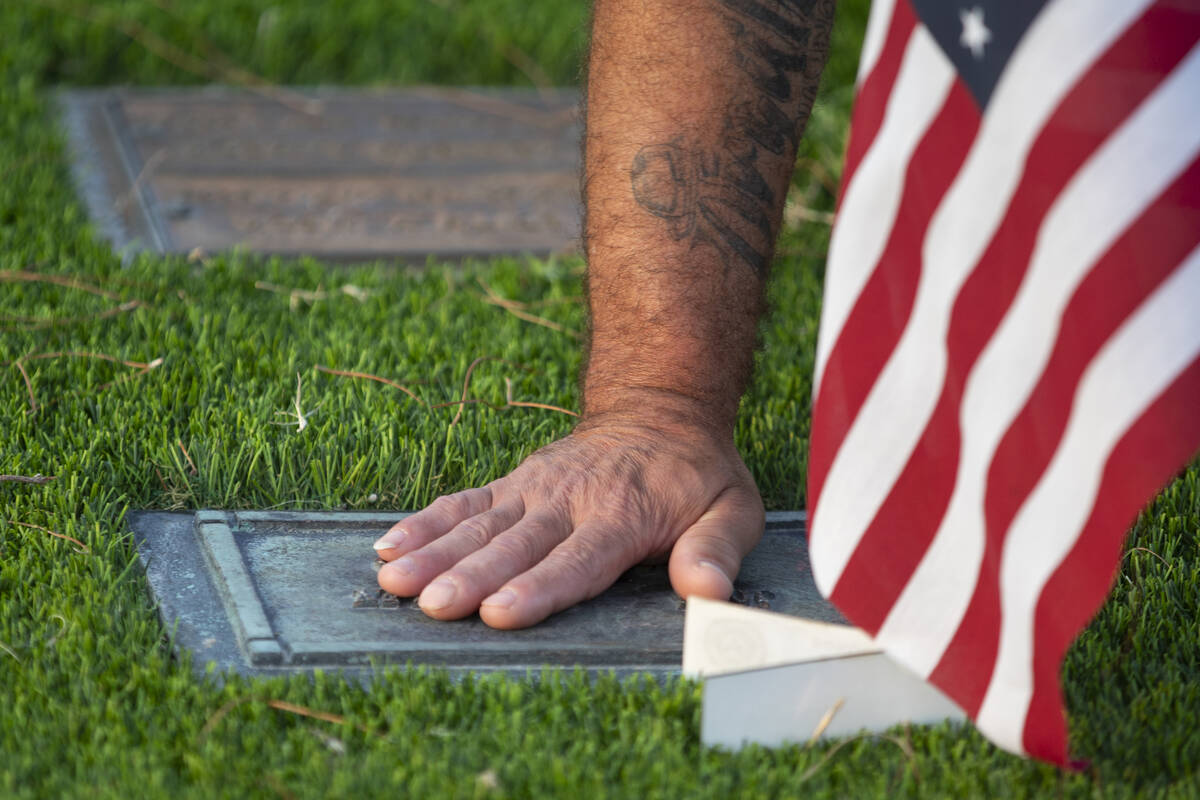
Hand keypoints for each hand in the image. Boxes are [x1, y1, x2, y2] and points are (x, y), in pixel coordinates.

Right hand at [373, 416, 763, 628]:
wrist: (659, 408)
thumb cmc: (696, 474)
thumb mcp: (733, 509)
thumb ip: (716, 551)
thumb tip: (706, 591)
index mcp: (623, 515)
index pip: (578, 560)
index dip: (540, 588)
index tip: (502, 611)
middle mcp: (570, 501)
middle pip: (516, 546)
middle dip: (472, 577)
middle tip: (433, 605)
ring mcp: (535, 489)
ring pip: (480, 524)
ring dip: (435, 553)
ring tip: (394, 581)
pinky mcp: (514, 483)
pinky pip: (465, 502)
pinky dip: (426, 522)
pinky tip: (389, 546)